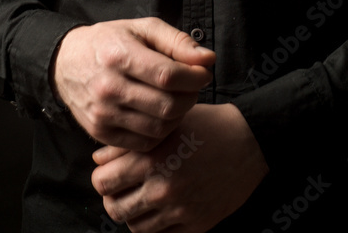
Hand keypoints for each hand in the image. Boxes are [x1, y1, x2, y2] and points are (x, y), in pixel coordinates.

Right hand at [51, 17, 215, 150]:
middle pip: (167, 105)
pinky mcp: (101, 134)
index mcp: (119, 56)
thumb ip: (177, 41)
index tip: (203, 72)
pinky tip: (161, 114)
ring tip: (178, 99)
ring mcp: (103, 115)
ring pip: (159, 128)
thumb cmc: (110, 41)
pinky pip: (144, 143)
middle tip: (192, 87)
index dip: (194, 77)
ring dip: (179, 115)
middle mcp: (109, 88)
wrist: (66, 63)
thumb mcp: (143, 28)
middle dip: (191, 97)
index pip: (168, 75)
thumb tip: (208, 59)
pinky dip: (161, 131)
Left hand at [91, 103, 269, 232]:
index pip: (103, 182)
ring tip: (141, 197)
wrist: (249, 142)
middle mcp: (162, 187)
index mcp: (152, 158)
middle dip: (114, 198)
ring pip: (135, 226)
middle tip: (121, 188)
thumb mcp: (167, 125)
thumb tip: (98, 160)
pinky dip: (155, 225)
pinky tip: (161, 207)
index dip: (102, 177)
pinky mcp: (195, 225)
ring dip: (134, 213)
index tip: (108, 172)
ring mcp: (179, 210)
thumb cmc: (207, 126)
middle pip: (115, 209)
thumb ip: (129, 143)